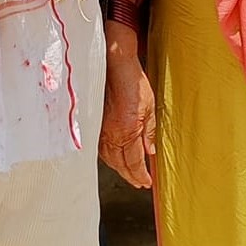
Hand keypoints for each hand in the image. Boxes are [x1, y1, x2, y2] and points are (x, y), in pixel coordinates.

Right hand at [100, 24, 155, 188]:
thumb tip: (149, 151)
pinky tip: (114, 157)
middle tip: (140, 182)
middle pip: (120, 163)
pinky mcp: (96, 122)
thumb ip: (148, 131)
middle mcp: (111, 134)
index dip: (140, 174)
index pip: (133, 161)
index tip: (146, 182)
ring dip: (120, 168)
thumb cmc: (132, 81)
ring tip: (129, 173)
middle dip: (130, 175)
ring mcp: (101, 129)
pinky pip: (101, 147)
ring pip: (109, 157)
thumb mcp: (149, 106)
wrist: (113, 63)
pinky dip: (109, 157)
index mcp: (126, 131)